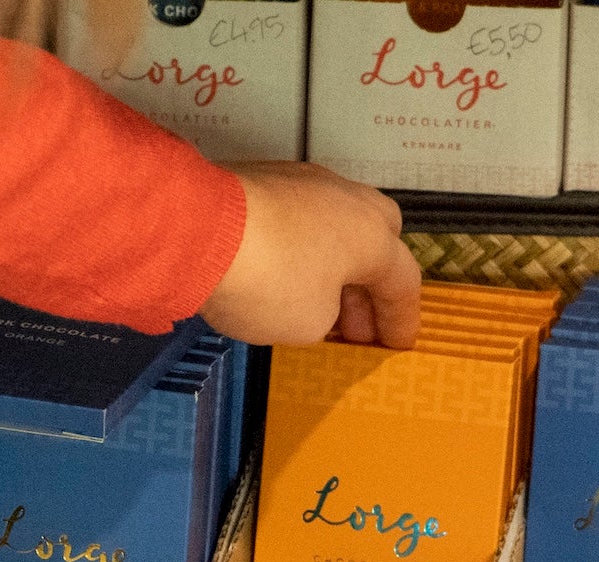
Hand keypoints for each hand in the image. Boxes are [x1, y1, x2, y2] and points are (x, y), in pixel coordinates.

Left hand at [198, 162, 420, 348]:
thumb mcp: (310, 323)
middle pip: (375, 238)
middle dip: (370, 280)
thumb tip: (313, 297)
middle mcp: (346, 199)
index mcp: (372, 235)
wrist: (197, 228)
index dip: (400, 319)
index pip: (402, 281)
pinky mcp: (260, 179)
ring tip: (316, 301)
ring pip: (333, 224)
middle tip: (355, 321)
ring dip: (332, 263)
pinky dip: (298, 248)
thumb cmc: (268, 281)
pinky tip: (279, 273)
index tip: (397, 345)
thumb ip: (326, 314)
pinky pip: (295, 218)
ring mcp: (303, 182)